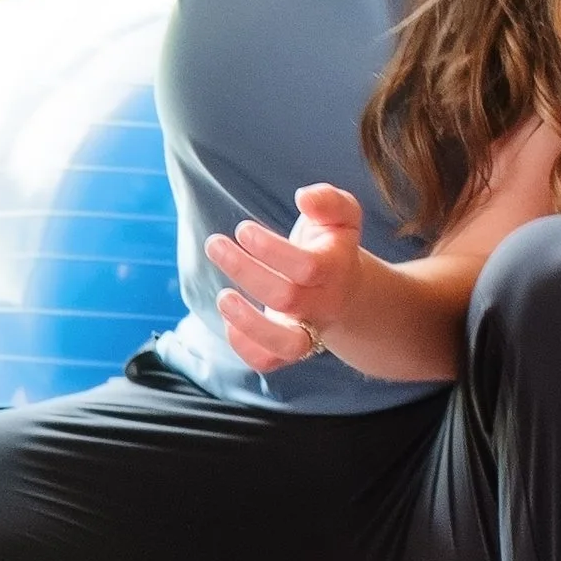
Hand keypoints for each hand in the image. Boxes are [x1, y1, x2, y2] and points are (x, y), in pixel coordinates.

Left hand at [206, 182, 364, 376]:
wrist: (345, 291)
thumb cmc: (332, 245)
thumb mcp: (342, 215)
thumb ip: (329, 201)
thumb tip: (304, 198)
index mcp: (336, 269)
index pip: (307, 266)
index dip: (271, 249)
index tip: (242, 229)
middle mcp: (323, 305)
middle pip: (287, 298)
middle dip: (244, 270)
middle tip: (215, 244)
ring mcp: (307, 331)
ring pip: (285, 345)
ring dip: (248, 323)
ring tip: (221, 296)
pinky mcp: (289, 348)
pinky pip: (268, 361)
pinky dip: (245, 347)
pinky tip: (228, 318)